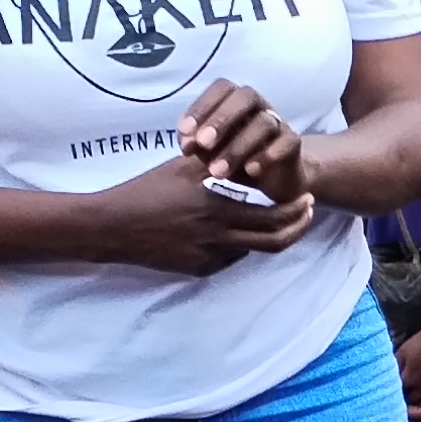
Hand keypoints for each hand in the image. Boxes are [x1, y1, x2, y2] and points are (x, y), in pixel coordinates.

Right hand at [91, 147, 313, 277]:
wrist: (112, 227)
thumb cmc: (146, 191)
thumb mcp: (184, 169)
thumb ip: (218, 162)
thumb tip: (249, 152)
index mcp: (217, 210)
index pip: (274, 218)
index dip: (297, 212)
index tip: (307, 200)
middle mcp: (217, 239)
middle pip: (274, 242)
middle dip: (296, 228)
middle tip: (306, 214)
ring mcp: (208, 259)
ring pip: (252, 251)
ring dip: (267, 236)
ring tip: (276, 220)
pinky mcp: (197, 270)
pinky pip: (229, 259)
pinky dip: (241, 244)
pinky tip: (239, 229)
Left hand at [179, 83, 310, 203]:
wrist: (275, 177)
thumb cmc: (236, 158)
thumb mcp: (210, 152)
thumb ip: (196, 144)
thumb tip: (186, 143)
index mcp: (236, 100)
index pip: (221, 88)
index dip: (202, 106)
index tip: (185, 132)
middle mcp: (259, 106)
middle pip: (245, 96)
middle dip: (222, 119)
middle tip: (204, 144)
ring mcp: (279, 123)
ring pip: (264, 123)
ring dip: (238, 147)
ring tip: (218, 171)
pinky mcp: (293, 143)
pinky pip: (286, 142)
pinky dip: (266, 156)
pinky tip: (250, 171)